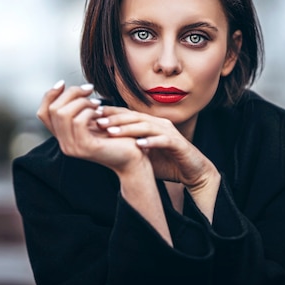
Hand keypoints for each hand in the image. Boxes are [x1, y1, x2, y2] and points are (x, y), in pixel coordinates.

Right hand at [36, 81, 147, 174]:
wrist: (132, 156)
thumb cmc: (116, 136)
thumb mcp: (93, 119)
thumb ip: (78, 109)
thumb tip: (66, 88)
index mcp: (64, 135)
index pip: (43, 113)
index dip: (50, 95)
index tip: (63, 83)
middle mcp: (64, 143)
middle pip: (53, 109)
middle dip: (71, 93)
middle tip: (89, 90)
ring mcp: (72, 147)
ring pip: (64, 114)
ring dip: (82, 102)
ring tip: (97, 103)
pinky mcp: (85, 147)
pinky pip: (78, 121)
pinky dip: (89, 111)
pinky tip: (101, 113)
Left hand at [94, 106, 219, 191]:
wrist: (193, 171)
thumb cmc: (167, 162)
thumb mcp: (142, 154)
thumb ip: (127, 147)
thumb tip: (102, 147)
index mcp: (150, 124)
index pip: (127, 115)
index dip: (110, 114)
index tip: (92, 116)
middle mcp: (159, 124)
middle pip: (134, 117)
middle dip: (115, 118)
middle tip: (97, 121)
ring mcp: (169, 133)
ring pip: (146, 126)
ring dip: (129, 128)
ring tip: (112, 132)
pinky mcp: (179, 144)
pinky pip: (163, 141)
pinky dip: (151, 142)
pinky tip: (139, 145)